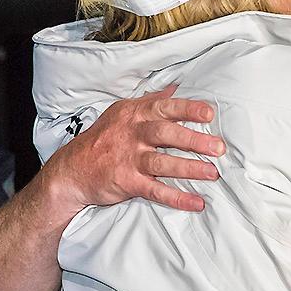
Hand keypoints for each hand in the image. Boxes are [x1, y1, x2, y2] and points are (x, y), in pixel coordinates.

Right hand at [46, 85, 223, 212]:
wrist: (71, 170)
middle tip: (219, 147)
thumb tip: (175, 88)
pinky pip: (155, 191)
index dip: (187, 109)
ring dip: (189, 168)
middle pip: (165, 134)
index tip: (209, 113)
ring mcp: (128, 159)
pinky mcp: (126, 182)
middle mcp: (132, 135)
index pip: (164, 108)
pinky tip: (196, 202)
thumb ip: (150, 101)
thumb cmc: (103, 139)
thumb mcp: (122, 113)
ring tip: (213, 173)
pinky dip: (177, 198)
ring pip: (162, 163)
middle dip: (194, 140)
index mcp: (134, 115)